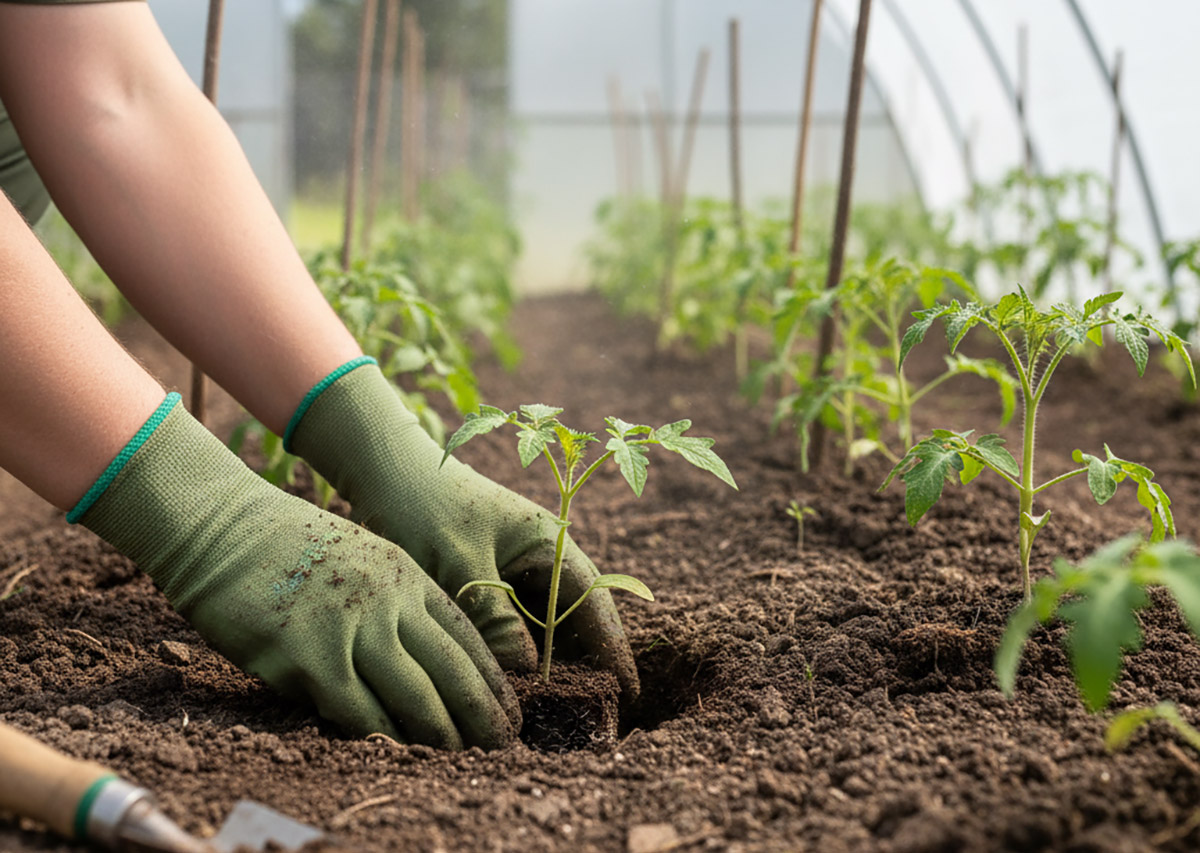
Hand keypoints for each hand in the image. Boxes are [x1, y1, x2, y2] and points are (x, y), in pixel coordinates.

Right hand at [77, 398, 518, 747]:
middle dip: (481, 715)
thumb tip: (426, 660)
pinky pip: (357, 711)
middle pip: (452, 671)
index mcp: (407, 575)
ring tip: (458, 758)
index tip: (509, 711)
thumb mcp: (365, 557)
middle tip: (500, 747)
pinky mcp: (309, 658)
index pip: (467, 637)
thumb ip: (398, 602)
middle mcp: (388, 602)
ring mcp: (350, 629)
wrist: (225, 528)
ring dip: (440, 735)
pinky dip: (383, 737)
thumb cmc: (291, 546)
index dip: (492, 681)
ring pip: (414, 697)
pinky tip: (399, 753)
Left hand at [291, 363, 639, 696]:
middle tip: (592, 721)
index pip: (594, 602)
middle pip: (575, 622)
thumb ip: (493, 615)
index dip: (614, 648)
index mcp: (549, 543)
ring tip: (555, 718)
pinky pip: (515, 628)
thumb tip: (524, 673)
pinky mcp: (491, 585)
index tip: (628, 693)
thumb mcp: (459, 562)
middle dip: (584, 667)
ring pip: (544, 630)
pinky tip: (510, 692)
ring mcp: (517, 573)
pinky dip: (516, 657)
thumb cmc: (423, 505)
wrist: (383, 473)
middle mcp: (541, 559)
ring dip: (548, 667)